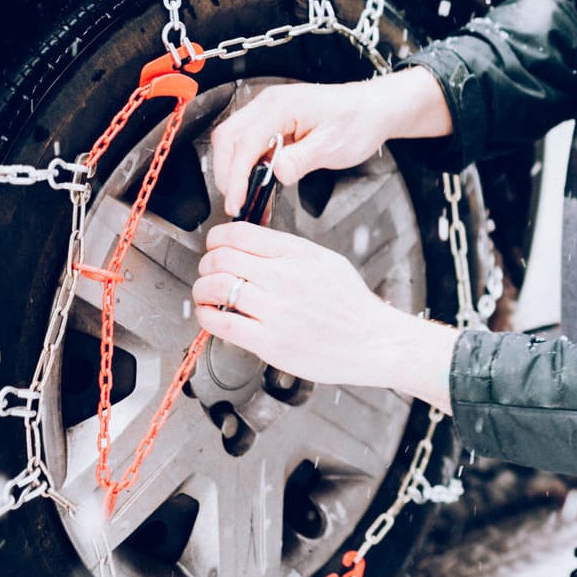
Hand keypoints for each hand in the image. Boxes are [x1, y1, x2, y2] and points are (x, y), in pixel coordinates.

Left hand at [193, 222, 458, 410]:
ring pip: (216, 287)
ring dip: (201, 290)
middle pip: (221, 258)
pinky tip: (210, 315)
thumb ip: (289, 251)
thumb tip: (251, 245)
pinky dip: (206, 316)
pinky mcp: (270, 342)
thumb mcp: (327, 262)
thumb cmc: (352, 307)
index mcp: (299, 254)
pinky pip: (222, 323)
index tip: (215, 247)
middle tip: (208, 272)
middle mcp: (285, 277)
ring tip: (206, 295)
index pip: (239, 234)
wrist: (374, 342)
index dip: (216, 239)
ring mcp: (276, 310)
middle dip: (206, 264)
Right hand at [209, 68, 451, 216]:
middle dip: (226, 173)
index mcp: (281, 106)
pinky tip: (256, 184)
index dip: (236, 177)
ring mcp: (268, 111)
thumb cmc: (358, 120)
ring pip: (233, 140)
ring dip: (233, 170)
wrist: (373, 108)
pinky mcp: (272, 121)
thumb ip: (302, 159)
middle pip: (228, 138)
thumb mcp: (333, 145)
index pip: (244, 143)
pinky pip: (249, 143)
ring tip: (245, 197)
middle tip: (237, 203)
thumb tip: (276, 173)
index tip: (236, 202)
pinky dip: (246, 165)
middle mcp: (268, 103)